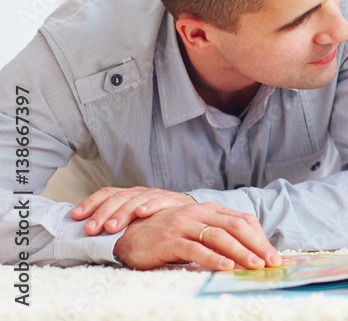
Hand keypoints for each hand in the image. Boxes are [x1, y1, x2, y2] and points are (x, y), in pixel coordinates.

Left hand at [72, 186, 195, 234]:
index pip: (107, 193)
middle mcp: (141, 193)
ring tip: (111, 227)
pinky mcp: (175, 201)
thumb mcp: (137, 221)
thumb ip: (119, 223)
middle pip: (118, 197)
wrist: (194, 217)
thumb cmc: (159, 223)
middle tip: (91, 229)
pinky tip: (142, 213)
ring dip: (122, 212)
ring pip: (136, 199)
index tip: (75, 216)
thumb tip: (86, 233)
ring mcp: (158, 195)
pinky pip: (162, 200)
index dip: (90, 203)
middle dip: (103, 213)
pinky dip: (151, 205)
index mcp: (129, 195)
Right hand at [112, 202, 281, 270]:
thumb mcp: (196, 231)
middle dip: (257, 245)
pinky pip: (195, 249)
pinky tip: (225, 267)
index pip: (243, 220)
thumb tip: (248, 255)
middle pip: (236, 226)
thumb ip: (218, 237)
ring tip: (255, 266)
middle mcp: (199, 213)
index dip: (260, 237)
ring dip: (240, 252)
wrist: (129, 236)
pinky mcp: (170, 239)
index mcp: (209, 209)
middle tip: (271, 263)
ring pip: (219, 236)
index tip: (273, 255)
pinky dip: (212, 258)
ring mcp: (184, 224)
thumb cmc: (167, 236)